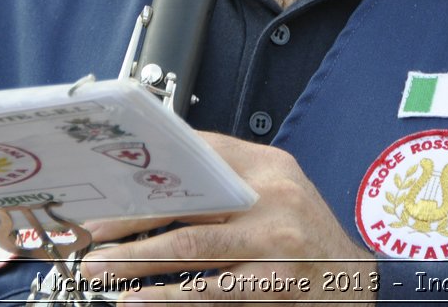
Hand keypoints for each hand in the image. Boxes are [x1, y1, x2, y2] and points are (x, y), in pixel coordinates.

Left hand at [79, 132, 376, 303]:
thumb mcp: (279, 190)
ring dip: (136, 261)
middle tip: (90, 235)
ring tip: (99, 269)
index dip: (150, 172)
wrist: (357, 283)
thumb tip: (160, 175)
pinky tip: (139, 300)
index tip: (110, 187)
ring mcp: (275, 245)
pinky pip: (210, 292)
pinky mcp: (273, 286)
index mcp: (270, 167)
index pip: (201, 155)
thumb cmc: (307, 236)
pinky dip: (169, 297)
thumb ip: (231, 178)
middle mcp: (274, 200)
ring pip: (191, 249)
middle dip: (131, 220)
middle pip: (188, 203)